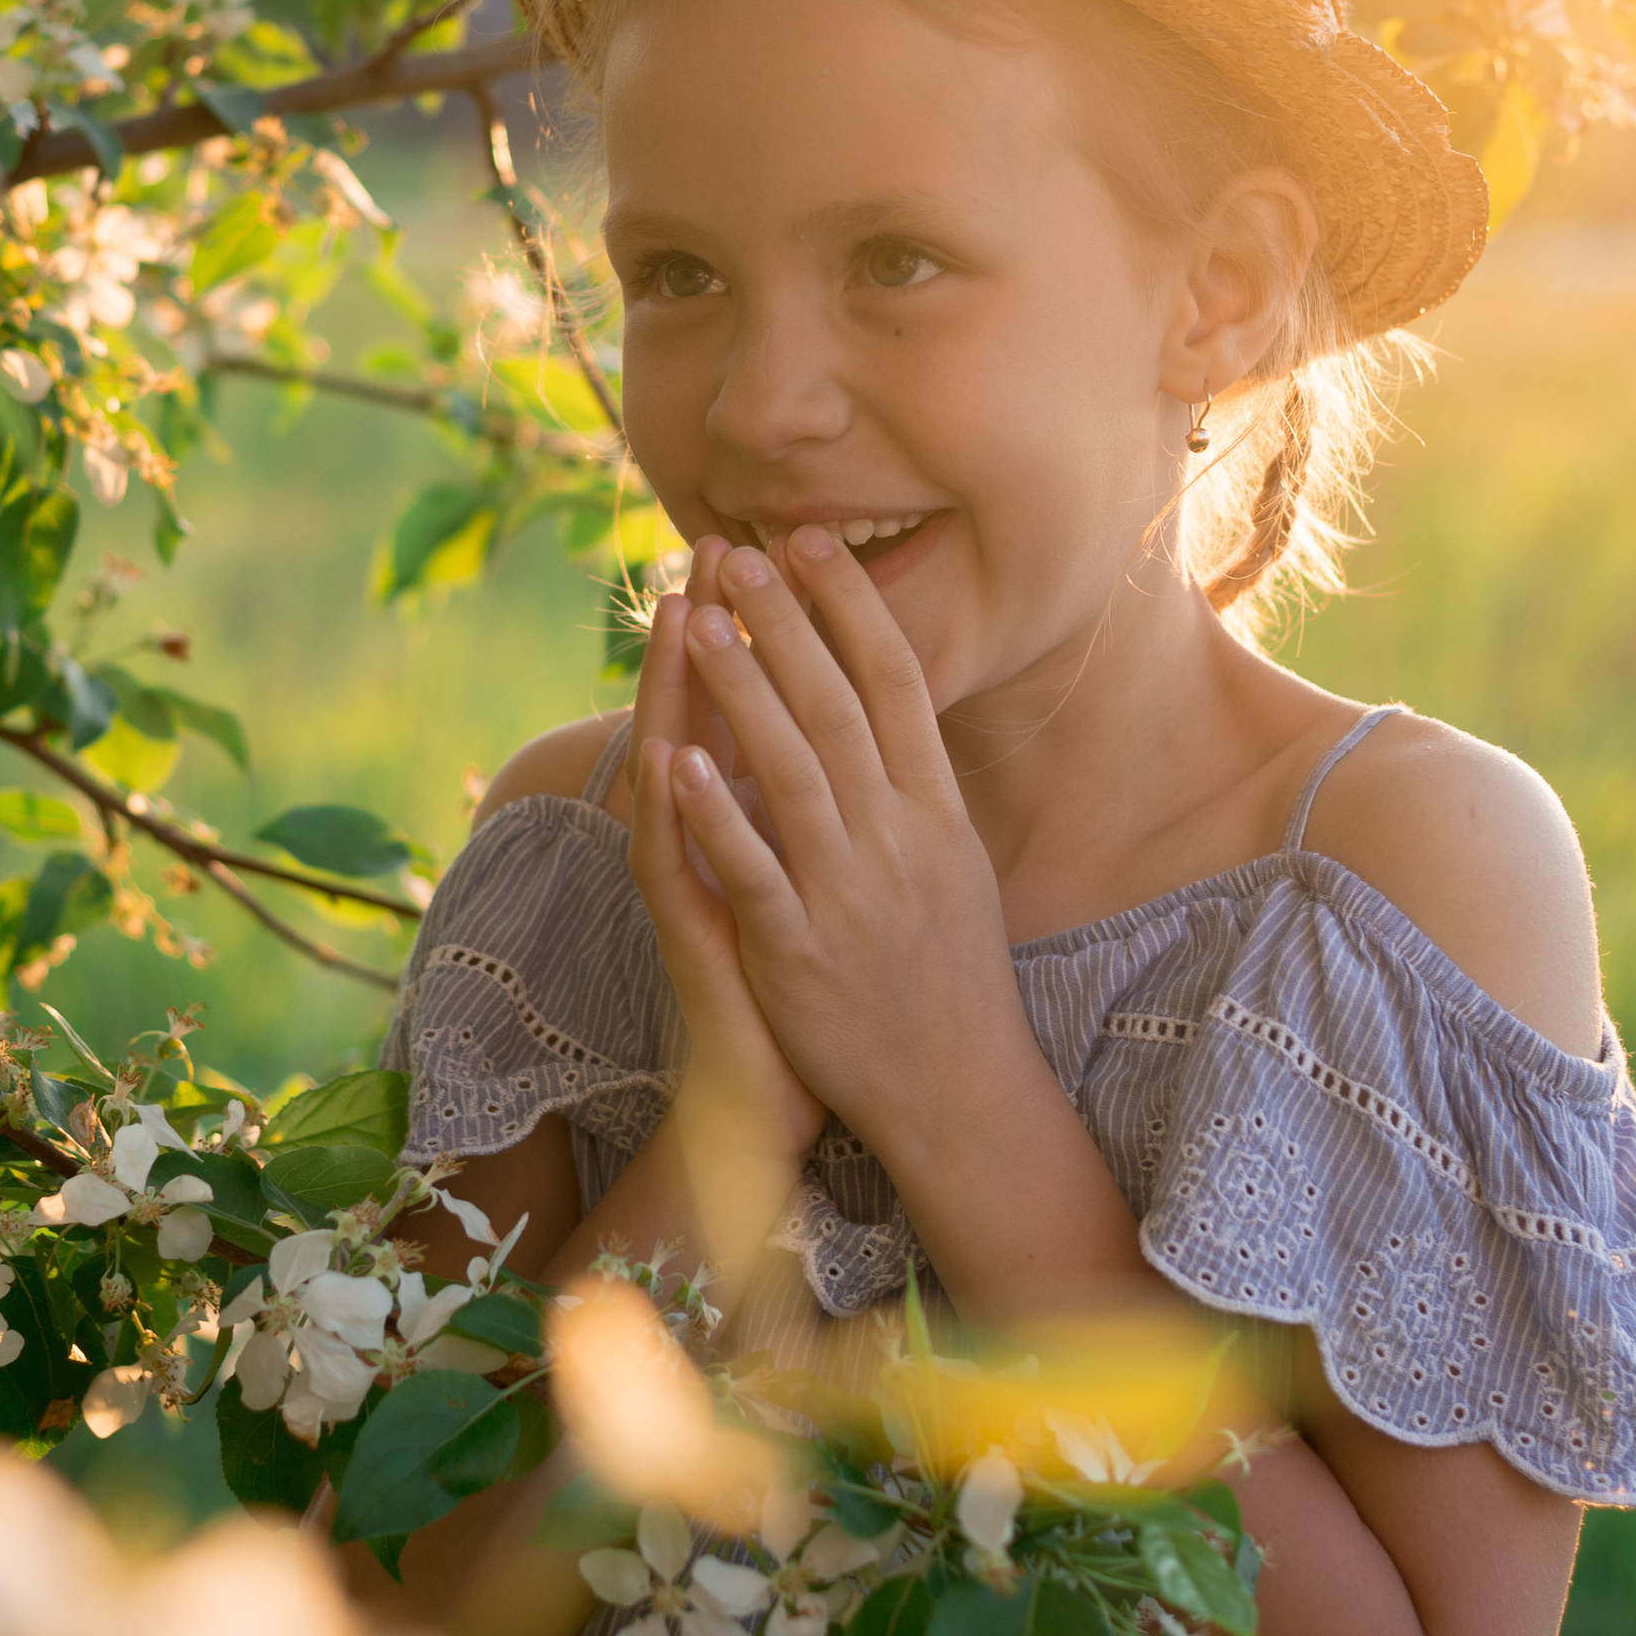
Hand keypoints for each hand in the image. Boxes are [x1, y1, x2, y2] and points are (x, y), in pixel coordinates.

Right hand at [629, 539, 828, 1179]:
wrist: (770, 1103)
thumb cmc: (806, 985)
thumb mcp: (816, 874)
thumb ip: (815, 801)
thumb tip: (846, 724)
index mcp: (746, 820)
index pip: (747, 705)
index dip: (760, 630)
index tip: (774, 550)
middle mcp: (707, 843)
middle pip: (700, 716)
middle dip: (713, 632)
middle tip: (712, 550)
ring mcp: (693, 888)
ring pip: (675, 773)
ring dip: (678, 695)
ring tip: (682, 618)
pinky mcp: (694, 942)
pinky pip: (677, 869)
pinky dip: (676, 814)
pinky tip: (667, 758)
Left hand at [658, 529, 1036, 1159]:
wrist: (957, 1091)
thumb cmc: (951, 972)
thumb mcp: (957, 863)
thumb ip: (921, 784)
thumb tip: (896, 700)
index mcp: (938, 810)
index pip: (896, 681)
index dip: (851, 606)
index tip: (810, 544)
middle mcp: (900, 840)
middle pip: (839, 708)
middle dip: (787, 625)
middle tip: (739, 555)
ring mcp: (851, 895)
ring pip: (793, 772)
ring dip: (742, 691)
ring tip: (698, 623)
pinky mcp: (802, 953)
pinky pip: (754, 871)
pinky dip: (718, 815)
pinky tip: (678, 762)